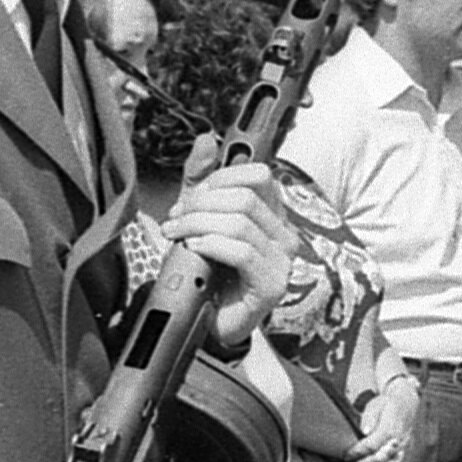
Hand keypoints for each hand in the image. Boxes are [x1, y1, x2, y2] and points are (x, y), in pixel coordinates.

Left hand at [159, 159, 295, 348]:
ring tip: (177, 235)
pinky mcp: (272, 284)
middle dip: (202, 204)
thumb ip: (201, 179)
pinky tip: (195, 249)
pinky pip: (242, 252)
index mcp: (272, 214)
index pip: (258, 175)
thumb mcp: (200, 217)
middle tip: (177, 219)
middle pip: (245, 197)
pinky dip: (212, 245)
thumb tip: (207, 140)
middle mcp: (284, 234)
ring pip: (240, 223)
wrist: (209, 322)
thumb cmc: (209, 272)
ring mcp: (282, 260)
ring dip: (199, 225)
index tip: (191, 196)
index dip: (220, 178)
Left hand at [354, 374, 418, 461]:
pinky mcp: (406, 456)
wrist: (406, 404)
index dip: (357, 452)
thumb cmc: (387, 405)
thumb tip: (364, 430)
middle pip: (381, 459)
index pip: (372, 445)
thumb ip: (370, 417)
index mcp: (390, 429)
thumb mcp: (376, 404)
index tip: (346, 455)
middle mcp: (399, 442)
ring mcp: (404, 450)